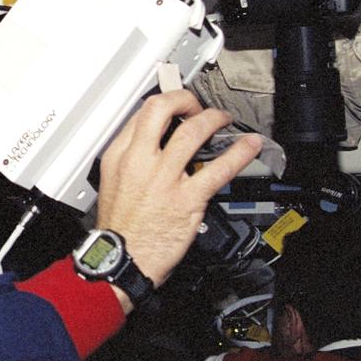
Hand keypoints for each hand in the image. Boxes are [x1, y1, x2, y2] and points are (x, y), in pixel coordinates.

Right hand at [96, 90, 261, 290]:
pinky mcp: (187, 198)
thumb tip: (152, 145)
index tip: (176, 107)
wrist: (121, 260)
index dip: (164, 105)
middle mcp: (141, 161)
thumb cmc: (119, 229)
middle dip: (185, 99)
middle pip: (162, 109)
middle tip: (196, 106)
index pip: (142, 114)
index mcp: (120, 156)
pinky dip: (239, 154)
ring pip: (194, 132)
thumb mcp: (112, 183)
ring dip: (214, 119)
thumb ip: (131, 161)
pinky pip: (219, 169)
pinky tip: (249, 146)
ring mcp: (165, 178)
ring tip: (223, 119)